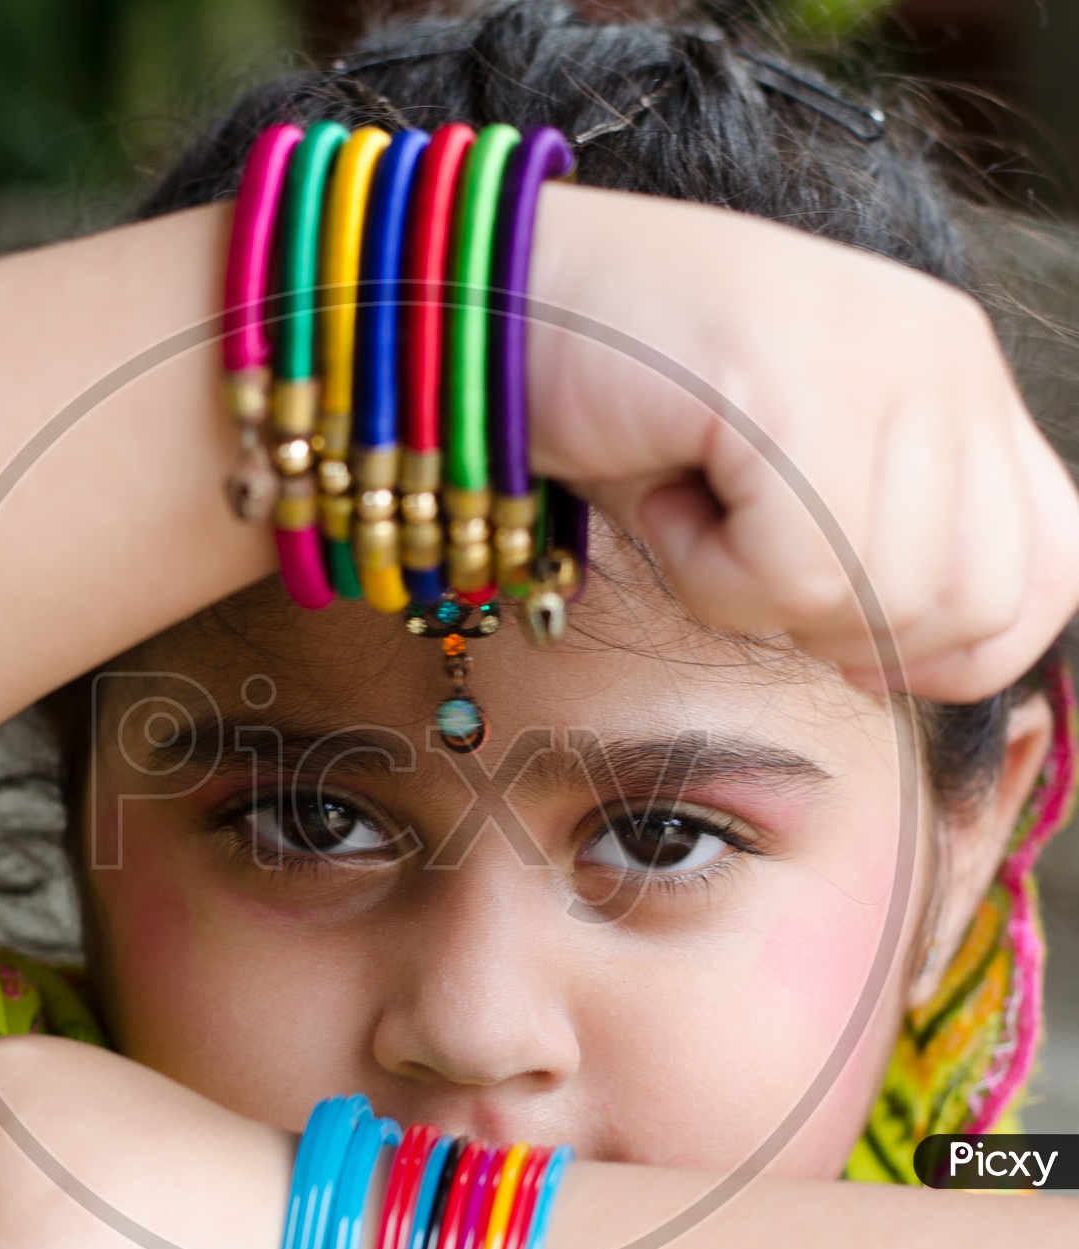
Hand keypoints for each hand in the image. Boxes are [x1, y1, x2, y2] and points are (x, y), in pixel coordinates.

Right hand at [529, 185, 1078, 700]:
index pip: (1049, 572)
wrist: (497, 310)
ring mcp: (883, 361)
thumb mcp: (788, 487)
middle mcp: (945, 357)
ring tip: (692, 501)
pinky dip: (708, 577)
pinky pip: (793, 578)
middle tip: (745, 558)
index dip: (952, 650)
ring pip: (883, 601)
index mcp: (958, 379)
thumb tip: (915, 666)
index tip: (836, 639)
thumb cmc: (630, 409)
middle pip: (978, 608)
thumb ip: (883, 547)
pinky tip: (663, 492)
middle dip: (848, 633)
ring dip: (758, 597)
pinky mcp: (798, 386)